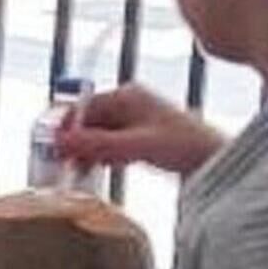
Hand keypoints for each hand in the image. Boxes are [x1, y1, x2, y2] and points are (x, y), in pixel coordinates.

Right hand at [60, 83, 224, 180]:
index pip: (81, 108)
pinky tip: (102, 169)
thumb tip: (59, 141)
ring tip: (80, 172)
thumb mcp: (137, 146)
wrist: (217, 161)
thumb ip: (98, 144)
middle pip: (87, 123)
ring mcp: (134, 122)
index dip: (63, 128)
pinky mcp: (140, 139)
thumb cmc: (186, 146)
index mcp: (127, 96)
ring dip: (87, 154)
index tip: (50, 150)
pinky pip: (110, 147)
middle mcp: (128, 104)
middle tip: (61, 167)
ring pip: (97, 137)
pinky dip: (102, 158)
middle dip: (74, 144)